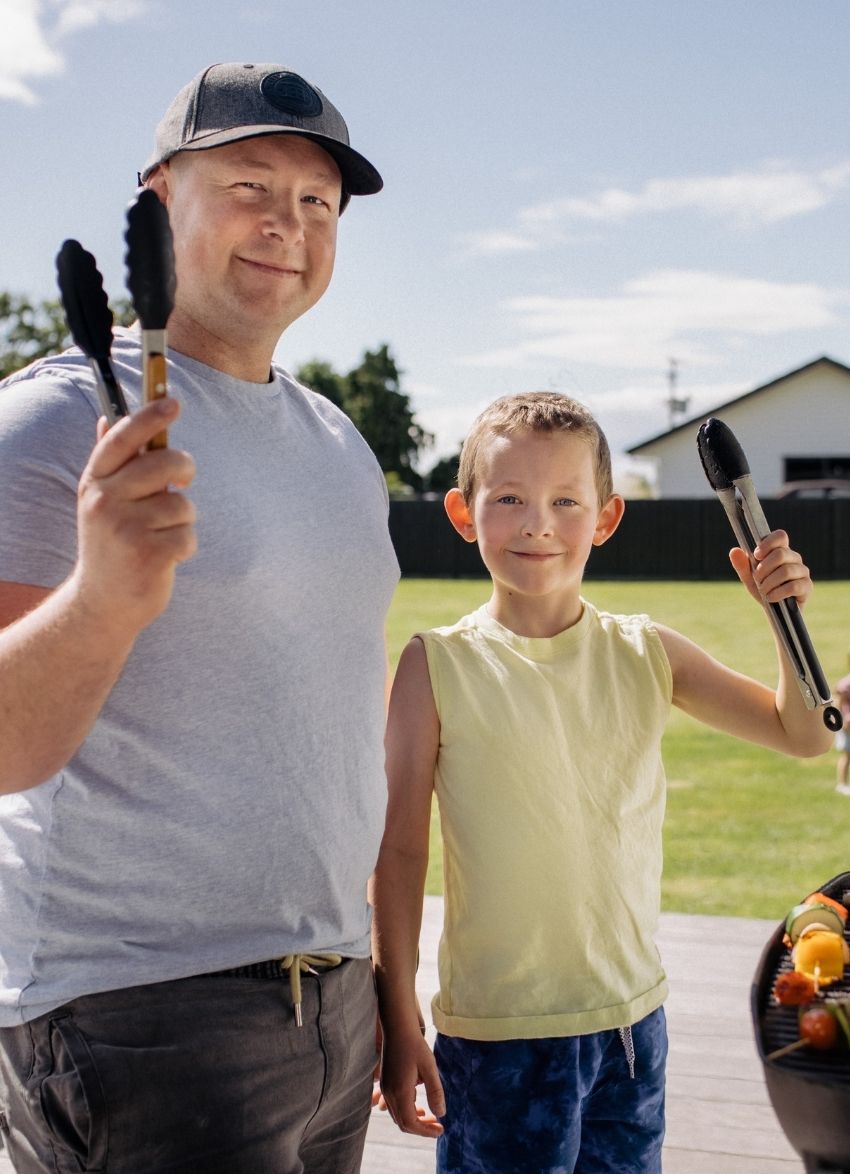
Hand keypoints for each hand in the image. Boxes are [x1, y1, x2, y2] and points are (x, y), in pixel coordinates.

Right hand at [72, 397, 196, 632]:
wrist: (102, 604)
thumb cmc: (110, 545)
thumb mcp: (100, 503)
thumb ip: (111, 464)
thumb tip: (105, 418)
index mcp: (94, 483)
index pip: (122, 438)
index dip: (148, 416)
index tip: (173, 401)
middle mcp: (104, 501)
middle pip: (167, 462)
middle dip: (185, 470)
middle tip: (182, 483)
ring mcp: (125, 528)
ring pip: (183, 504)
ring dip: (183, 521)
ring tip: (161, 536)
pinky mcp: (147, 555)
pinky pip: (188, 536)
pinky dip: (185, 547)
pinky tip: (166, 558)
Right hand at [379, 1030, 445, 1138]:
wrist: (397, 1027)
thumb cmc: (415, 1045)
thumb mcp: (429, 1067)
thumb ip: (435, 1092)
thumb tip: (441, 1114)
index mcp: (400, 1092)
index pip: (410, 1123)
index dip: (425, 1131)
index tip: (440, 1129)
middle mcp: (390, 1093)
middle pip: (403, 1123)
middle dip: (420, 1128)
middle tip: (437, 1124)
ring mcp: (385, 1088)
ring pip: (397, 1115)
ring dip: (412, 1120)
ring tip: (428, 1115)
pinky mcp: (385, 1082)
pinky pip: (393, 1105)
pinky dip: (405, 1110)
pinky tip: (416, 1103)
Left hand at [729, 529, 811, 608]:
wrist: (774, 611)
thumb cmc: (763, 589)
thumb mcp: (749, 577)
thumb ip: (742, 565)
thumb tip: (734, 551)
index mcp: (781, 551)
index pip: (780, 536)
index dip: (768, 543)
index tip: (757, 555)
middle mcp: (794, 558)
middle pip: (781, 554)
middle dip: (764, 568)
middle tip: (757, 579)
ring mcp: (802, 571)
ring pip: (786, 570)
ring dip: (769, 583)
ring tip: (763, 591)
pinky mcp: (807, 586)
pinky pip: (794, 586)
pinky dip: (778, 593)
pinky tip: (771, 598)